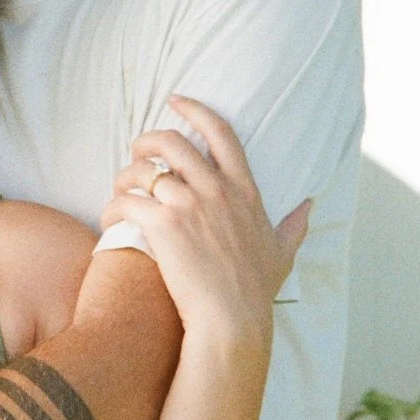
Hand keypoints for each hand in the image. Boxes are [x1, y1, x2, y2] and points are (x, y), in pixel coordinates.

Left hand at [100, 95, 309, 347]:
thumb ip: (294, 226)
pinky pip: (126, 201)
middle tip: (135, 154)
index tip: (175, 100)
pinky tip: (109, 222)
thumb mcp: (282, 253)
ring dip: (124, 177)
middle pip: (173, 142)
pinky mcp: (163, 224)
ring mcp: (189, 204)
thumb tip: (310, 207)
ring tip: (119, 193)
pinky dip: (112, 209)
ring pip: (142, 169)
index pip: (222, 134)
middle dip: (147, 140)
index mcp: (244, 191)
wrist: (232, 320)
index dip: (196, 111)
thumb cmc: (254, 292)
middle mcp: (217, 190)